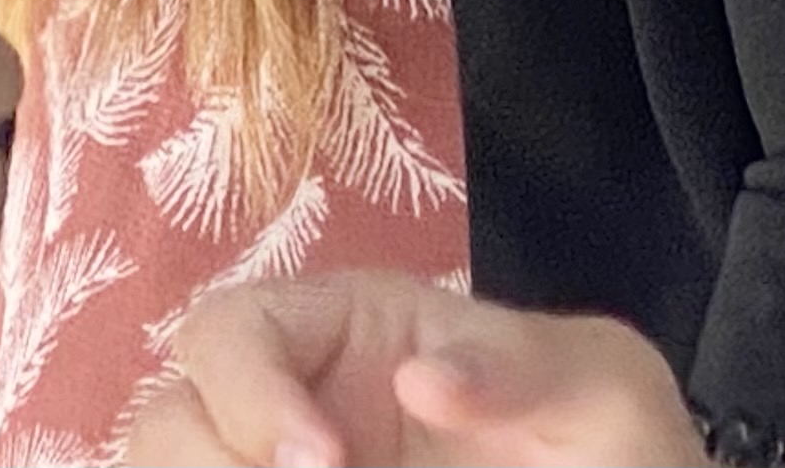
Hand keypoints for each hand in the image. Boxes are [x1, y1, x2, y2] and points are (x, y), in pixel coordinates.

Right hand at [129, 278, 699, 467]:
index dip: (249, 392)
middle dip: (206, 460)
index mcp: (347, 334)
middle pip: (168, 419)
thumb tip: (420, 377)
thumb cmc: (616, 454)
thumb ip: (526, 367)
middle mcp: (293, 407)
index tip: (322, 460)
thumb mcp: (605, 393)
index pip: (234, 329)